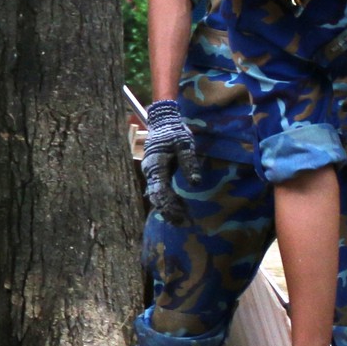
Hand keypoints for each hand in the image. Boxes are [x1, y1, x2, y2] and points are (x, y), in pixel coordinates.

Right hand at [139, 98, 200, 224]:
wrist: (163, 122)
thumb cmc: (174, 132)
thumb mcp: (185, 144)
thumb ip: (189, 163)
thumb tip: (195, 184)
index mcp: (156, 166)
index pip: (160, 191)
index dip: (170, 206)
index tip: (182, 216)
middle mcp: (151, 172)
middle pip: (157, 198)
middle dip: (170, 212)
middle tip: (186, 224)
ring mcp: (152, 174)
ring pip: (158, 196)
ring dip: (169, 209)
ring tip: (184, 221)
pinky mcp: (157, 174)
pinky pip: (161, 191)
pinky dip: (169, 201)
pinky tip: (181, 209)